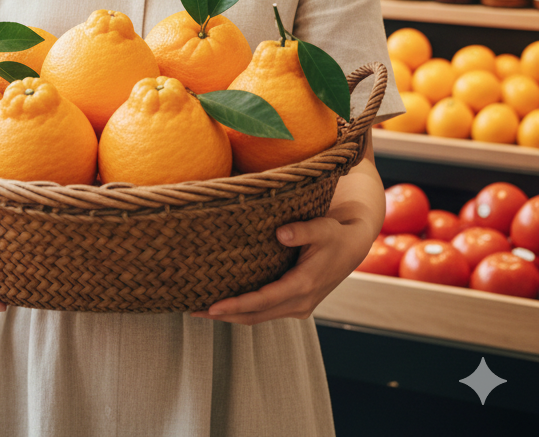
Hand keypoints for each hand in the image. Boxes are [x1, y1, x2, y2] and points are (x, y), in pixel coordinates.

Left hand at [191, 151, 383, 325]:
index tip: (211, 306)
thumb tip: (279, 233)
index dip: (236, 305)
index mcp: (304, 285)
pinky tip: (224, 305)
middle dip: (224, 316)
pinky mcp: (295, 303)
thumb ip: (302, 230)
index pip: (262, 300)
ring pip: (258, 317)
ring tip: (200, 310)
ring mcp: (298, 306)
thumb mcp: (322, 227)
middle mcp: (300, 302)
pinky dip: (243, 311)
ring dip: (231, 316)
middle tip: (192, 310)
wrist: (352, 246)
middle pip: (255, 315)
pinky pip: (264, 311)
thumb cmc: (334, 233)